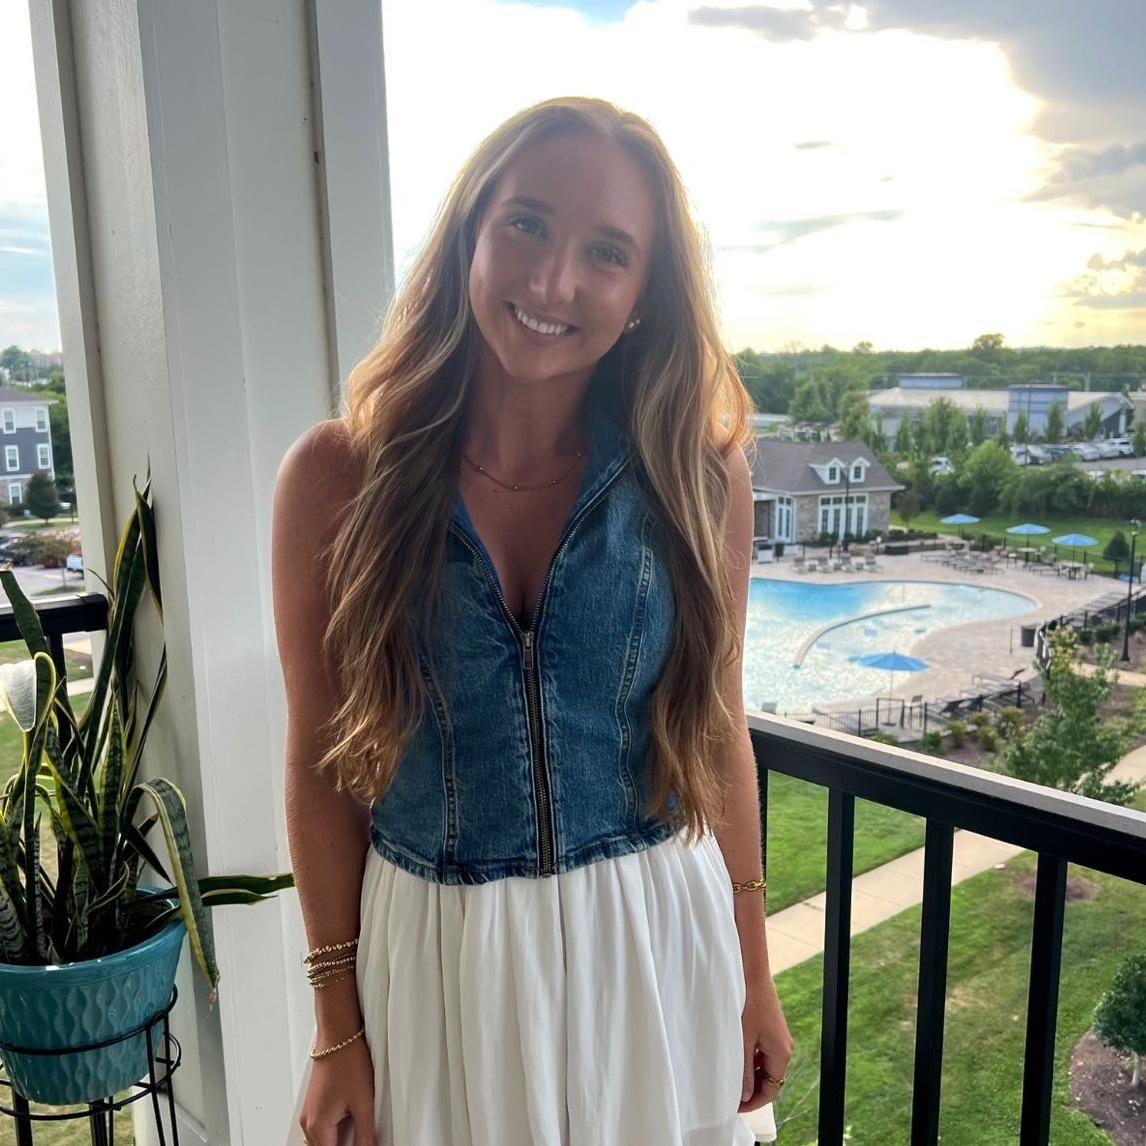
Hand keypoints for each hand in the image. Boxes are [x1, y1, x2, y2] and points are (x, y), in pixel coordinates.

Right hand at [298, 1038, 376, 1145]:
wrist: (338, 1035)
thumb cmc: (348, 1061)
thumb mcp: (363, 1103)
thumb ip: (365, 1135)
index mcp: (318, 1126)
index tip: (362, 1144)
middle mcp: (308, 1122)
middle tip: (361, 1138)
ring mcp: (309, 1113)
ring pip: (322, 1141)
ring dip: (338, 1141)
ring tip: (356, 1126)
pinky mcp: (314, 1104)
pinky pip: (322, 1128)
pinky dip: (334, 1131)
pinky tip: (350, 1120)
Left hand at [738, 975, 792, 1114]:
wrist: (753, 975)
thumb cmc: (748, 1004)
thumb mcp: (743, 1041)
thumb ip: (744, 1070)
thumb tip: (745, 1095)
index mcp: (781, 1054)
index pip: (772, 1090)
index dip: (755, 1102)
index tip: (737, 1107)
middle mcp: (784, 1048)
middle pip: (770, 1079)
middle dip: (752, 1089)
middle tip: (731, 1096)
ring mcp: (778, 1038)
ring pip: (765, 1066)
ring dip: (750, 1075)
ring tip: (731, 1079)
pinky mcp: (771, 1030)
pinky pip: (763, 1053)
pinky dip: (751, 1061)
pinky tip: (736, 1060)